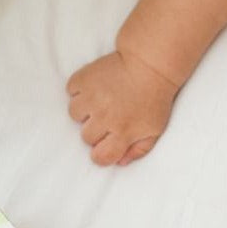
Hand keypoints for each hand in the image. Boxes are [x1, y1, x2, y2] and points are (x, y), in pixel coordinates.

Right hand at [66, 50, 178, 165]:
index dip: (103, 154)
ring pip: (74, 114)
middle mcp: (105, 116)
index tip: (107, 144)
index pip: (100, 157)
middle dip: (96, 131)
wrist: (150, 65)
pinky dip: (79, 90)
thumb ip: (139, 150)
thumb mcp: (155, 129)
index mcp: (123, 132)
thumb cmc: (155, 99)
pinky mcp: (84, 78)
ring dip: (84, 111)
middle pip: (86, 137)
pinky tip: (94, 88)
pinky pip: (71, 90)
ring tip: (99, 102)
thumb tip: (121, 162)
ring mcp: (92, 97)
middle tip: (109, 117)